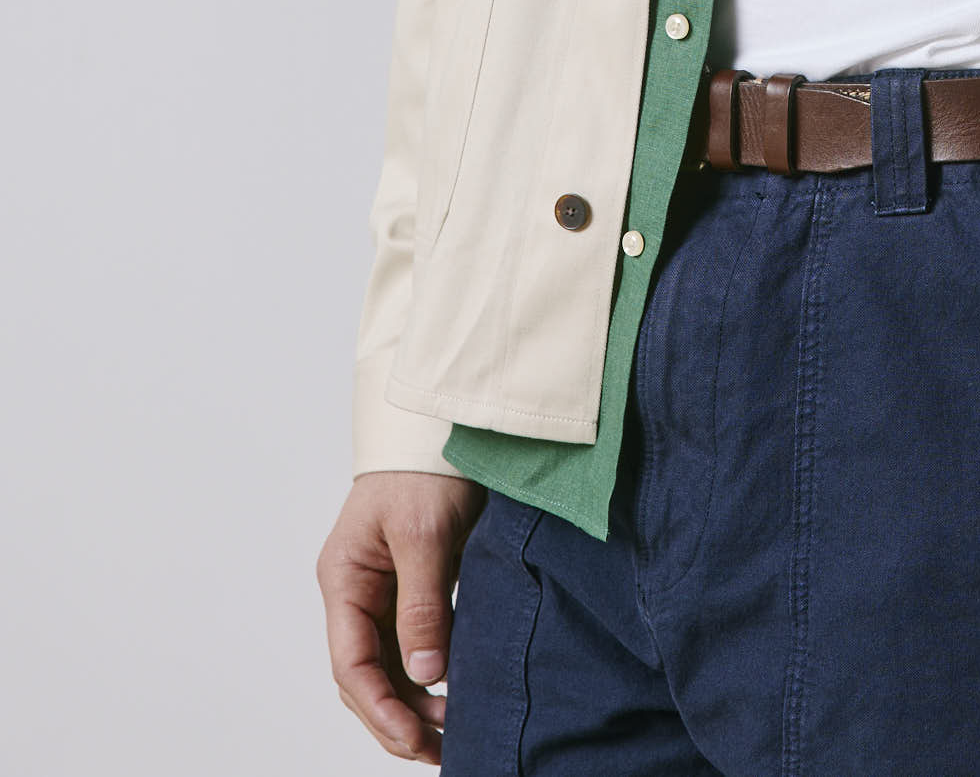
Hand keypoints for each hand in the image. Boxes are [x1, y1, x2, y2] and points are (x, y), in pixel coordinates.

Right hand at [317, 470, 485, 762]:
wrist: (443, 419)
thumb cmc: (425, 465)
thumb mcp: (425, 533)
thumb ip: (422, 605)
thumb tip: (425, 676)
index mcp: (344, 579)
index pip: (351, 664)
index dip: (380, 708)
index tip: (414, 739)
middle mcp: (356, 591)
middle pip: (366, 674)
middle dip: (397, 718)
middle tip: (440, 752)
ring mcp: (381, 589)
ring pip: (388, 664)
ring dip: (414, 701)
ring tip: (452, 733)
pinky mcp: (411, 583)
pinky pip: (411, 642)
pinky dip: (427, 673)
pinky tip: (453, 693)